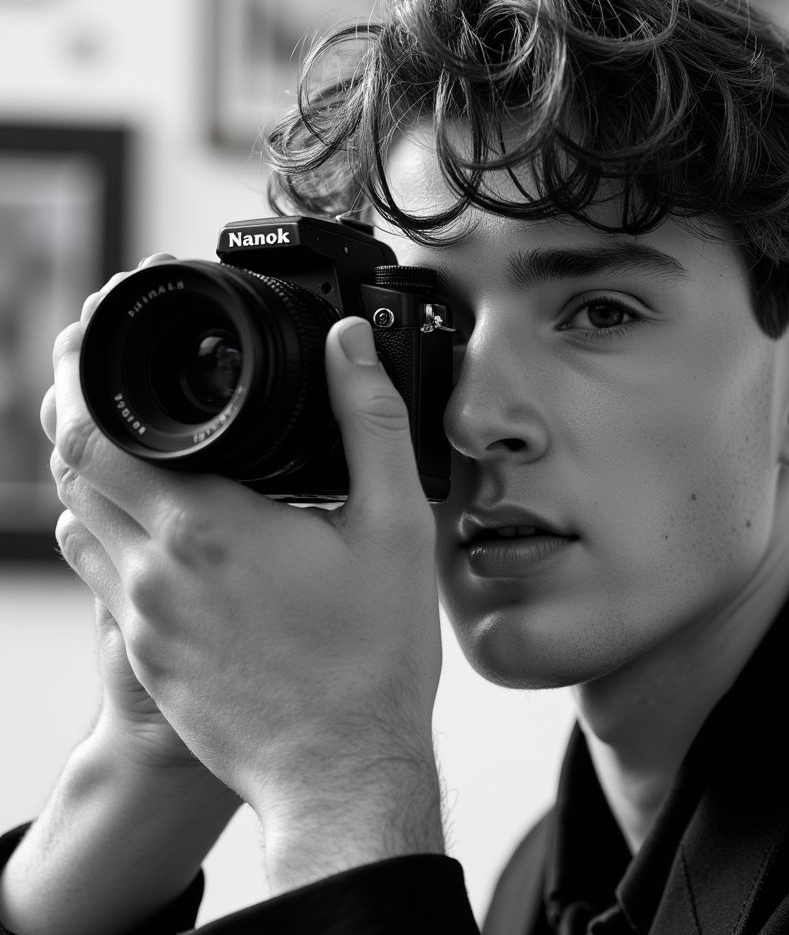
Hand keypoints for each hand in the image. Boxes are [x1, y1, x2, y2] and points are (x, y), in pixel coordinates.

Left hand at [48, 295, 442, 848]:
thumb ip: (369, 422)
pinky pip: (100, 578)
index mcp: (207, 527)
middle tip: (105, 379)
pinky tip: (159, 528)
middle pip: (70, 469)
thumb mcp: (395, 526)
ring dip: (90, 474)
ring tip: (132, 445)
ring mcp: (142, 622)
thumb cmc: (371, 659)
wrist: (342, 773)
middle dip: (76, 412)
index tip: (91, 340)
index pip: (95, 431)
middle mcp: (154, 572)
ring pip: (77, 523)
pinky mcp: (148, 659)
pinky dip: (109, 532)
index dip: (79, 374)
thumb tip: (349, 347)